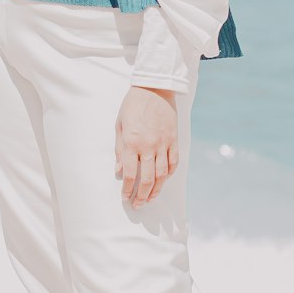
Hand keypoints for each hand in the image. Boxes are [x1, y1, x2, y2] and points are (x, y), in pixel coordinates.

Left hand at [115, 86, 179, 208]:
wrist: (154, 88)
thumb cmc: (133, 105)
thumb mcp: (119, 125)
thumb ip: (119, 149)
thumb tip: (119, 170)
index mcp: (132, 143)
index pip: (130, 174)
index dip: (128, 189)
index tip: (125, 197)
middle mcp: (149, 146)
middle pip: (148, 179)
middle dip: (142, 195)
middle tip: (138, 204)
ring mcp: (164, 143)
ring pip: (162, 174)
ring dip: (157, 190)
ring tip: (151, 198)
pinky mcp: (174, 139)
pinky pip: (174, 162)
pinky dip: (169, 173)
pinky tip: (164, 179)